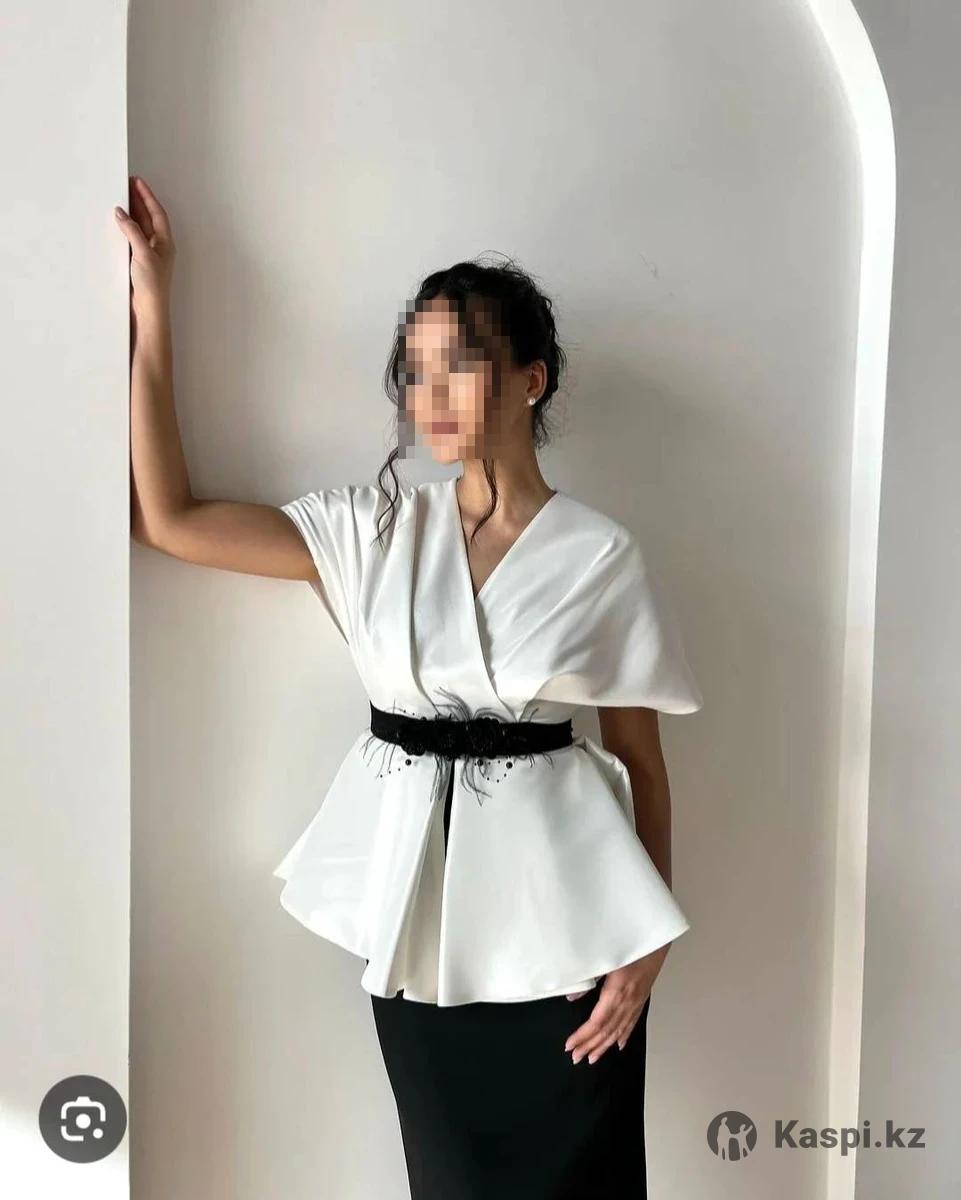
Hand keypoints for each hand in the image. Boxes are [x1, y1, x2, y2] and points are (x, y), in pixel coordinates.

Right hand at [114, 176, 175, 315]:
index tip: (137, 181)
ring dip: (131, 213)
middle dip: (138, 200)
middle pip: (148, 217)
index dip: (147, 196)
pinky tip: (116, 223)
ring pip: (139, 227)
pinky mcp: (137, 262)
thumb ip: (133, 232)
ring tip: (120, 197)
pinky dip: (125, 228)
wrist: (148, 309)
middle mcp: (158, 246)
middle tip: (126, 184)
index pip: (157, 213)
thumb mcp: (143, 253)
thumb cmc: (152, 285)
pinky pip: (131, 238)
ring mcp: (148, 254)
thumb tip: (121, 213)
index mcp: (165, 242)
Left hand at [563, 945, 666, 1064]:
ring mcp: (636, 1001)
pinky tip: (618, 1044)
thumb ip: (588, 979)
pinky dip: (624, 1035)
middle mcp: (627, 1001)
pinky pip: (632, 1021)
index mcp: (616, 992)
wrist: (656, 939)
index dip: (583, 1036)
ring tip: (592, 1058)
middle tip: (576, 1058)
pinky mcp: (642, 998)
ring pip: (619, 1030)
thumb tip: (572, 997)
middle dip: (590, 1046)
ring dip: (604, 1046)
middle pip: (606, 1030)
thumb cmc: (630, 944)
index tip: (570, 1045)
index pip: (597, 1022)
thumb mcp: (606, 958)